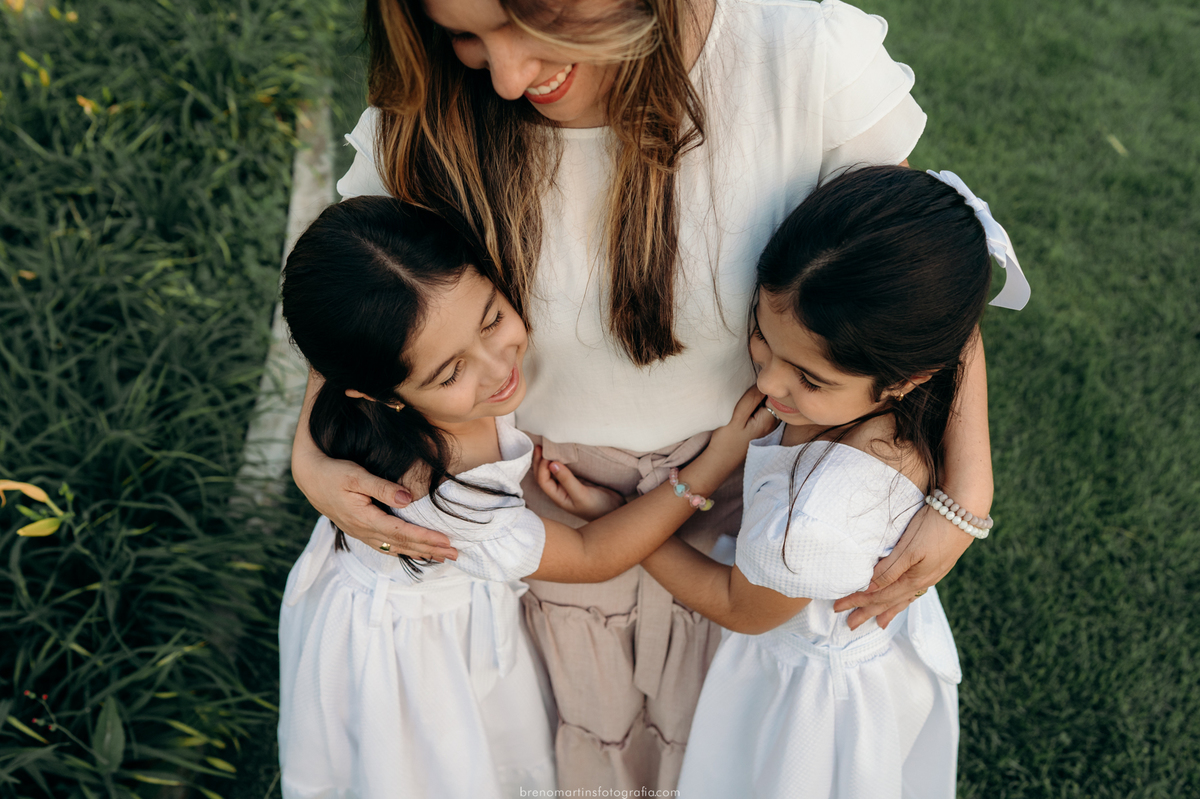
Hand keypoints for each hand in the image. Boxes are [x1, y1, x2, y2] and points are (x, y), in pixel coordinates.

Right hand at [292, 451, 458, 561]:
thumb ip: (383, 488)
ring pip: (395, 548)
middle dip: (431, 550)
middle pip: (402, 545)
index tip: (447, 541)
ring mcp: (361, 533)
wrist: (309, 478)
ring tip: (443, 557)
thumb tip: (409, 500)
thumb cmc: (333, 473)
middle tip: (456, 555)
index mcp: (365, 519)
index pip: (402, 533)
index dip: (426, 538)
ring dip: (420, 553)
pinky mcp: (360, 530)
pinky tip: (417, 552)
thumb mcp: (356, 476)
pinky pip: (386, 546)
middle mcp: (364, 531)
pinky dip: (405, 550)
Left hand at [533, 445, 625, 521]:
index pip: (543, 481)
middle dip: (539, 461)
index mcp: (558, 497)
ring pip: (550, 471)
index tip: (547, 454)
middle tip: (539, 446)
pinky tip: (559, 452)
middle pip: (543, 475)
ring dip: (546, 460)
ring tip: (545, 447)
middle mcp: (560, 490)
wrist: (615, 509)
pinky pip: (563, 468)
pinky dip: (558, 460)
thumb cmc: (598, 507)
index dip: (542, 467)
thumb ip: (567, 480)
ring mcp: (567, 484)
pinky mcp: (576, 479)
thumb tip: (551, 464)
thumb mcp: (582, 494)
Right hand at [708, 387, 776, 457]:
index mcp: (769, 420)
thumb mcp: (736, 417)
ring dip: (757, 400)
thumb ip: (750, 400)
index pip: (773, 395)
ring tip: (743, 402)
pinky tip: (744, 411)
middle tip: (745, 393)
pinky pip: (762, 412)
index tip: (750, 387)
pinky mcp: (760, 429)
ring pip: (766, 405)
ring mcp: (767, 427)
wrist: (720, 461)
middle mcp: (772, 424)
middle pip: (771, 400)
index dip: (763, 387)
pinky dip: (755, 408)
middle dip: (761, 393)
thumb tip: (763, 384)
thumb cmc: (726, 440)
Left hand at [832, 503, 971, 628]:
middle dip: (868, 612)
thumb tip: (869, 589)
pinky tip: (902, 600)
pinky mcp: (935, 566)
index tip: (838, 607)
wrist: (965, 513)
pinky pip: (914, 591)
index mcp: (912, 578)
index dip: (857, 601)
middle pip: (889, 601)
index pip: (878, 595)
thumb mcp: (909, 548)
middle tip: (849, 624)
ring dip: (887, 610)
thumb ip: (890, 569)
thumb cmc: (934, 527)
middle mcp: (921, 581)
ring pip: (902, 598)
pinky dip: (904, 600)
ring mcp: (930, 575)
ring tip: (877, 623)